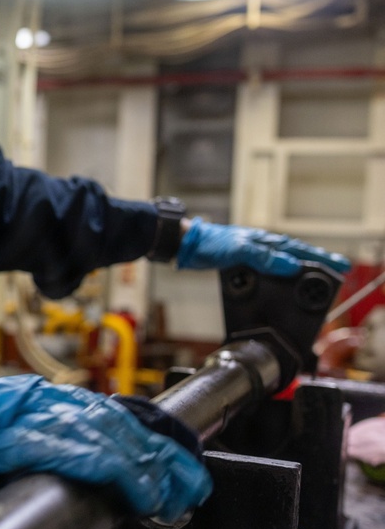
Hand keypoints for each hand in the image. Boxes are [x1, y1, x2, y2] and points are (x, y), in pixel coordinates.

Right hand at [0, 375, 211, 525]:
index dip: (153, 446)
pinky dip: (101, 467)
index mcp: (46, 402)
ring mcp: (26, 415)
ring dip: (140, 466)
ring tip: (166, 494)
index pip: (113, 419)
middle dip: (159, 458)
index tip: (183, 472)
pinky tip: (124, 484)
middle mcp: (43, 400)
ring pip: (100, 434)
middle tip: (191, 487)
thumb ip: (49, 450)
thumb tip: (92, 481)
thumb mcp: (10, 440)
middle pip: (118, 425)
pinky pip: (65, 449)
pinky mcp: (8, 435)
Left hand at [176, 217, 349, 278]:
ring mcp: (255, 256)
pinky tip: (284, 287)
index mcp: (266, 241)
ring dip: (301, 272)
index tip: (341, 266)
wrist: (188, 246)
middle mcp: (264, 247)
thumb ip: (265, 258)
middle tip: (338, 274)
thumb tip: (291, 266)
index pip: (300, 251)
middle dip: (318, 265)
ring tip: (316, 283)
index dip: (321, 259)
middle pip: (297, 256)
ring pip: (285, 264)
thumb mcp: (240, 250)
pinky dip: (280, 280)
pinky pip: (269, 272)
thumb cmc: (211, 243)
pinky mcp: (245, 266)